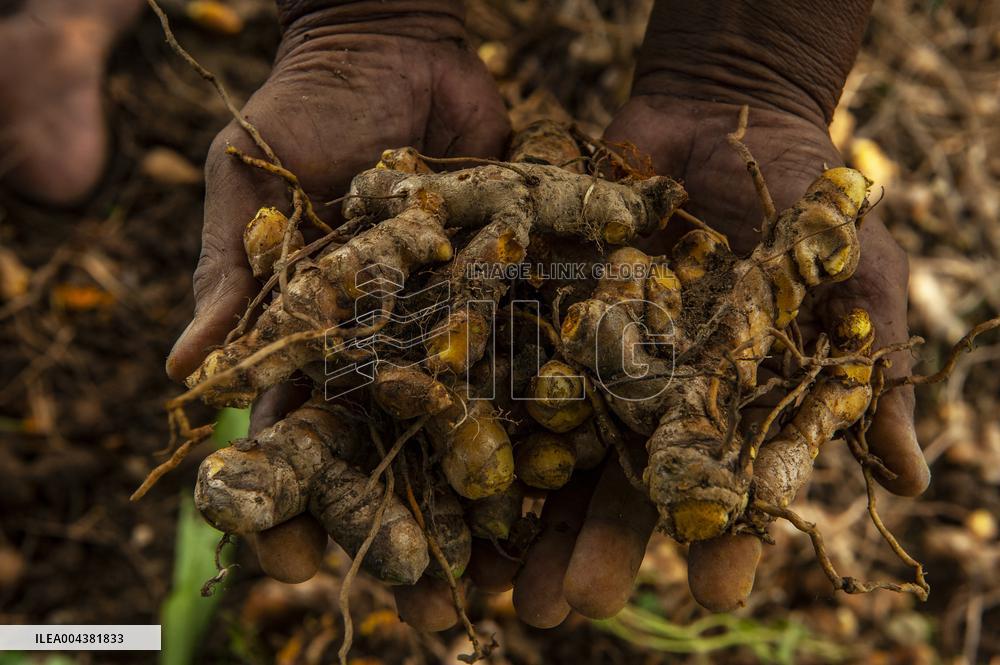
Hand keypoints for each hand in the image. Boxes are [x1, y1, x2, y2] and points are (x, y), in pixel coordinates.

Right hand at [164, 1, 508, 628]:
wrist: (396, 48)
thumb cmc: (303, 107)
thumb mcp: (252, 182)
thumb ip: (232, 274)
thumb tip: (179, 375)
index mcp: (316, 339)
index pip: (302, 440)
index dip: (302, 505)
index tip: (304, 567)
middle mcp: (391, 349)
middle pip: (402, 461)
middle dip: (417, 537)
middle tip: (437, 618)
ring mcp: (460, 329)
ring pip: (483, 435)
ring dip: (502, 514)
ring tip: (525, 588)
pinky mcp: (522, 295)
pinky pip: (548, 367)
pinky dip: (567, 427)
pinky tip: (588, 491)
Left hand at [506, 0, 928, 618]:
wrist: (722, 119)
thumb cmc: (803, 198)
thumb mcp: (848, 276)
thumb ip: (867, 371)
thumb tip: (911, 482)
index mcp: (726, 409)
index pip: (726, 488)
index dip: (726, 538)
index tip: (719, 588)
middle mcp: (652, 402)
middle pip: (622, 487)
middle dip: (601, 545)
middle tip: (575, 605)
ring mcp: (591, 363)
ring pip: (553, 451)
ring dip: (529, 516)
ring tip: (506, 582)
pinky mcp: (543, 317)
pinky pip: (508, 369)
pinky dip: (480, 416)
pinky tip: (455, 470)